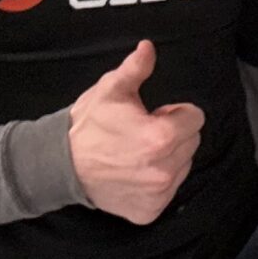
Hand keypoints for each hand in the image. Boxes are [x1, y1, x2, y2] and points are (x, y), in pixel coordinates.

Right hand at [67, 40, 202, 225]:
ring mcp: (157, 194)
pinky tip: (134, 172)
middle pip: (191, 142)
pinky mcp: (149, 211)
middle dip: (174, 134)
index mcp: (161, 137)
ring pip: (183, 166)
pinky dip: (157, 182)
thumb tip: (149, 47)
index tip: (155, 114)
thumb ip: (137, 68)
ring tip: (137, 152)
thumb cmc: (89, 125)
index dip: (175, 111)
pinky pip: (168, 191)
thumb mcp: (111, 89)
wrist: (61, 164)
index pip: (196, 118)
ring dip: (168, 158)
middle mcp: (164, 170)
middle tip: (143, 132)